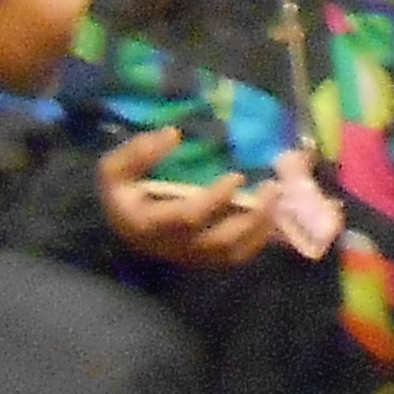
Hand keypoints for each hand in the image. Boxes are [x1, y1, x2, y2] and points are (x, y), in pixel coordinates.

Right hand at [103, 130, 281, 267]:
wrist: (122, 223)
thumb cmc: (122, 192)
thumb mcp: (115, 168)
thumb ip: (138, 152)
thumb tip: (173, 134)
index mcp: (151, 224)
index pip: (189, 217)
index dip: (216, 199)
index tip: (237, 176)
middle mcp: (174, 246)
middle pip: (220, 241)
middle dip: (251, 216)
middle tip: (272, 188)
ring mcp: (192, 256)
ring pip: (233, 253)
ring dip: (260, 228)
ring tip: (278, 198)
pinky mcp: (205, 259)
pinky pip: (236, 257)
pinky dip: (259, 239)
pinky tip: (272, 215)